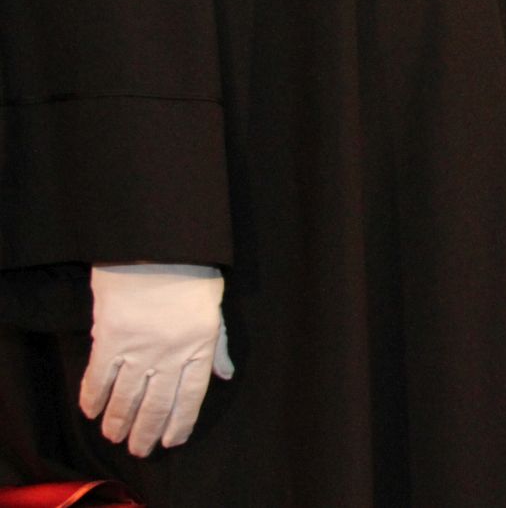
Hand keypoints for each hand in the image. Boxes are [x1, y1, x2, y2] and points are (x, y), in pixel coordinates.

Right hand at [82, 264, 234, 455]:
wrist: (157, 246)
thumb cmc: (192, 272)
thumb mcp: (214, 308)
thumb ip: (218, 345)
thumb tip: (225, 375)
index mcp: (201, 345)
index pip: (191, 396)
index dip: (180, 422)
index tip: (171, 441)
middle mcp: (171, 353)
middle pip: (157, 404)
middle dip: (146, 432)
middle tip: (138, 450)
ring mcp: (140, 347)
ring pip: (127, 397)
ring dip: (118, 421)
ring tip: (114, 436)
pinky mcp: (110, 338)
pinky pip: (99, 377)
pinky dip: (93, 397)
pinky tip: (91, 411)